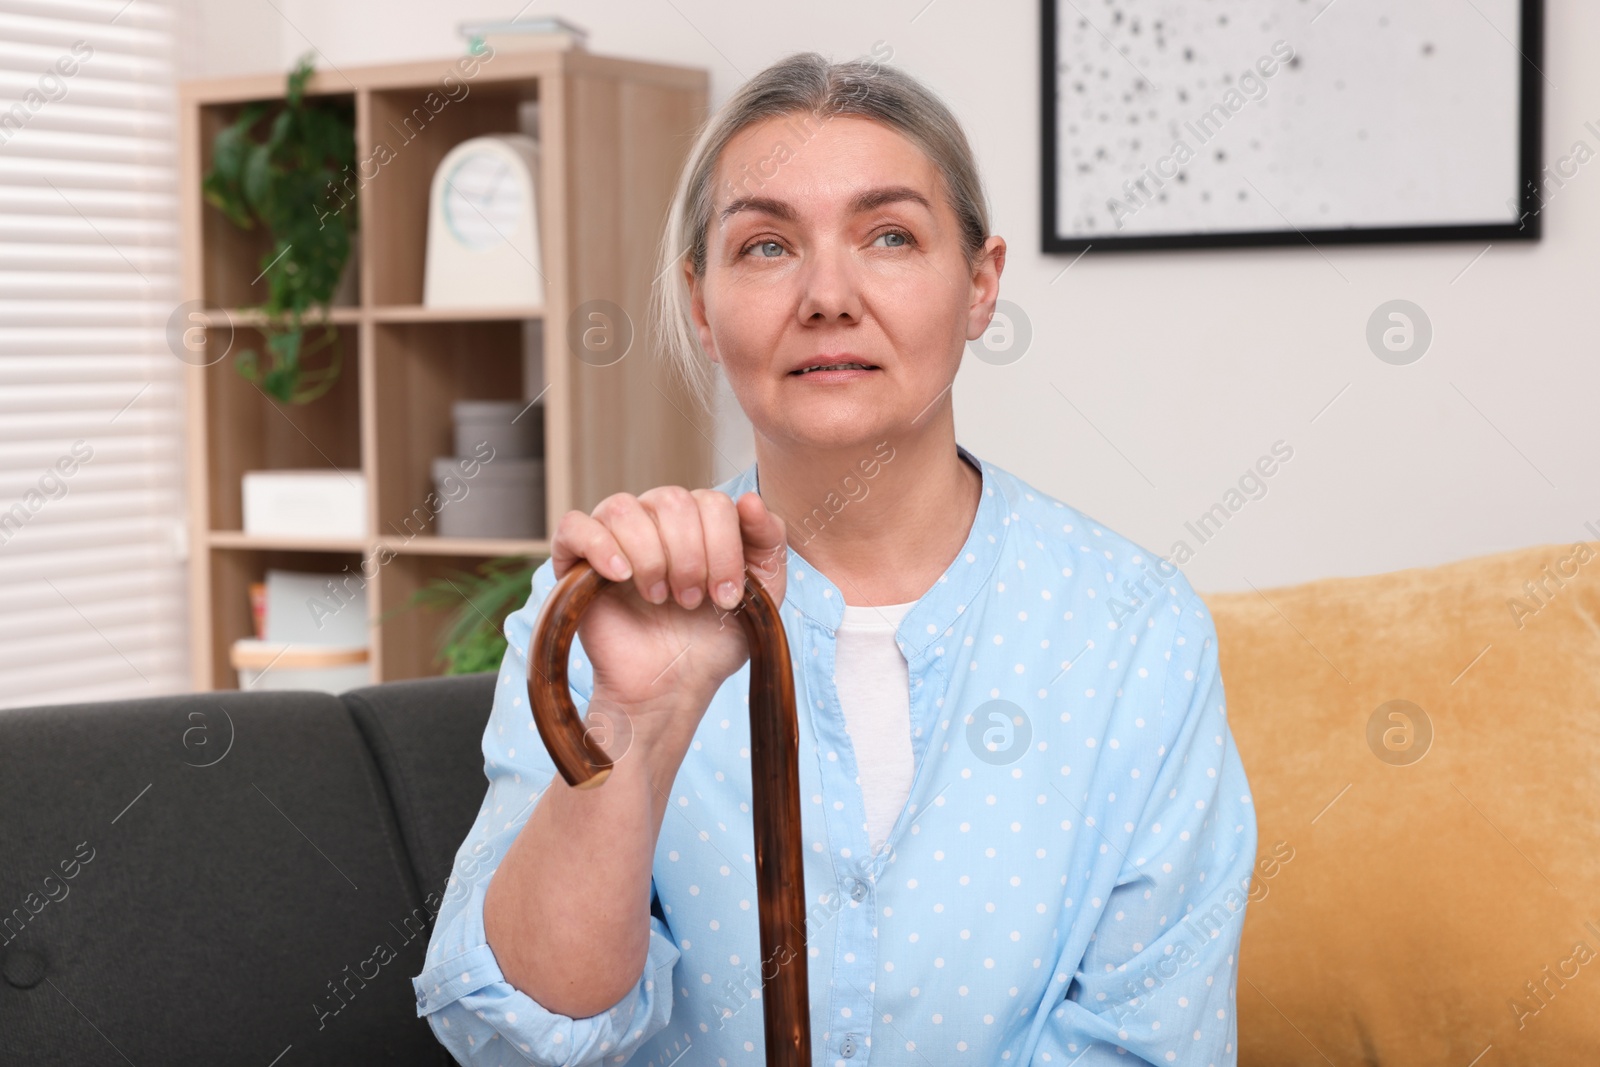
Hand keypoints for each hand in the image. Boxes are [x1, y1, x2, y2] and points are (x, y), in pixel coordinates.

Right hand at [549, 486, 787, 744]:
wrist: (673, 685)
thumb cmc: (715, 638)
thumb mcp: (763, 592)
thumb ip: (769, 541)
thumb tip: (750, 498)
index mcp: (698, 519)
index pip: (712, 501)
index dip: (723, 548)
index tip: (727, 597)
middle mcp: (654, 517)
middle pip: (672, 500)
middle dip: (690, 557)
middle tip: (692, 602)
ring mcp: (613, 536)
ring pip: (625, 509)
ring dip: (651, 558)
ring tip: (659, 598)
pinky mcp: (574, 561)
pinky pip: (575, 526)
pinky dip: (600, 546)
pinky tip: (620, 577)